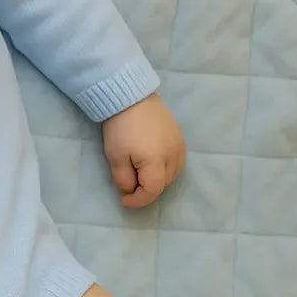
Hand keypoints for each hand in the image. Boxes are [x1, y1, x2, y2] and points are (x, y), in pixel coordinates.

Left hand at [102, 93, 184, 207]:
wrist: (132, 97)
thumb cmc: (121, 128)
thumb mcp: (116, 157)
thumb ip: (124, 179)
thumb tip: (130, 191)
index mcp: (157, 161)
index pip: (152, 190)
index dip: (138, 200)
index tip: (124, 200)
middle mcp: (174, 155)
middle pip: (163, 184)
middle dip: (146, 189)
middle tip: (130, 185)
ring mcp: (180, 145)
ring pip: (172, 174)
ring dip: (157, 179)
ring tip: (140, 174)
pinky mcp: (180, 137)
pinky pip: (177, 161)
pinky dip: (166, 168)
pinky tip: (153, 163)